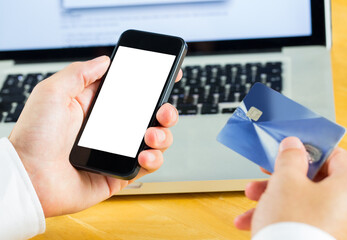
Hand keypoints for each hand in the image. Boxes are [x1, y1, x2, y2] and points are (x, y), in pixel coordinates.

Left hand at [8, 56, 181, 217]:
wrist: (30, 177)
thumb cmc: (35, 136)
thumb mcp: (53, 92)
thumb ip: (80, 72)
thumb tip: (105, 61)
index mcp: (98, 107)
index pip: (132, 92)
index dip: (152, 84)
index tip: (169, 75)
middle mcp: (112, 128)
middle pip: (150, 116)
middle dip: (165, 110)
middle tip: (163, 110)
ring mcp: (118, 150)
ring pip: (155, 140)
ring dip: (163, 135)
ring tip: (151, 135)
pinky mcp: (121, 173)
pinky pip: (148, 165)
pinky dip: (154, 159)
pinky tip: (144, 155)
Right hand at [234, 137, 346, 239]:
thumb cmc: (293, 225)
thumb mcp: (286, 181)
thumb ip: (290, 157)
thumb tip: (293, 145)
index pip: (336, 156)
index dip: (310, 149)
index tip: (289, 149)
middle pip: (314, 180)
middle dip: (281, 177)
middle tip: (264, 174)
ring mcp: (335, 225)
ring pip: (302, 201)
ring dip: (272, 197)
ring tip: (250, 199)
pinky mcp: (320, 237)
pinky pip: (299, 220)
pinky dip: (277, 217)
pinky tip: (251, 221)